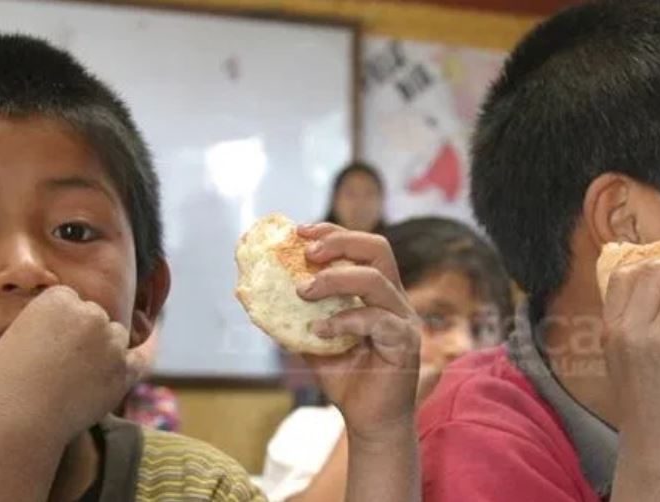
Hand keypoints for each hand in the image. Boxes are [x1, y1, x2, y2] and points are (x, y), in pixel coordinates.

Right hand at [0, 286, 145, 443]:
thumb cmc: (6, 382)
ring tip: (80, 375)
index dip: (61, 322)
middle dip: (85, 334)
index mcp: (59, 299)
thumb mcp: (17, 335)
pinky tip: (112, 376)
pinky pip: (137, 360)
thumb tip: (66, 323)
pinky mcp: (124, 369)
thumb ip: (46, 321)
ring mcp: (111, 342)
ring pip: (117, 336)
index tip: (52, 342)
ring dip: (106, 349)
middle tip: (65, 362)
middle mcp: (90, 314)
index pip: (71, 299)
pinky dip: (127, 367)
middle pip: (96, 316)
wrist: (18, 420)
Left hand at [296, 223, 420, 443]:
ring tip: (303, 292)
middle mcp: (395, 298)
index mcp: (378, 291)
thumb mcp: (313, 341)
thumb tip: (253, 296)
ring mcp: (403, 319)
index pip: (362, 247)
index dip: (333, 233)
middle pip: (377, 249)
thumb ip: (295, 318)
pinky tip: (319, 331)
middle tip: (306, 252)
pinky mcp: (405, 343)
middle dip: (339, 242)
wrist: (368, 421)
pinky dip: (344, 321)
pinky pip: (376, 320)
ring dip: (335, 280)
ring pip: (375, 280)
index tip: (300, 231)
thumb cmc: (347, 379)